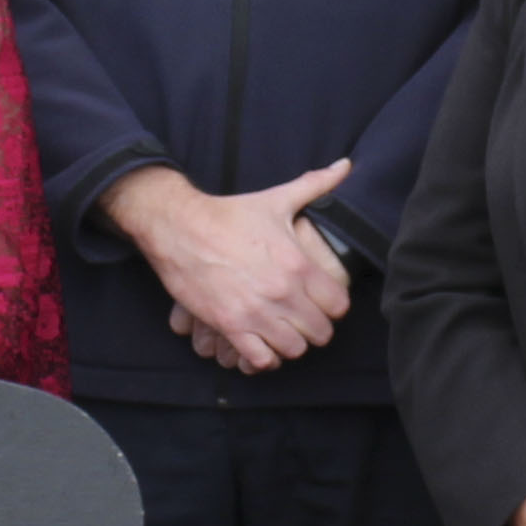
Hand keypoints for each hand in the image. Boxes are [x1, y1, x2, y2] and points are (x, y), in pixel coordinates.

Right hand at [111, 160, 354, 372]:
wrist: (179, 227)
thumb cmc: (229, 214)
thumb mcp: (277, 199)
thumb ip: (316, 185)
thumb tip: (345, 166)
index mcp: (298, 265)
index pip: (338, 306)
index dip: (333, 307)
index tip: (321, 302)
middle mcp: (282, 293)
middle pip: (319, 333)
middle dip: (314, 328)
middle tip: (301, 319)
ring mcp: (255, 313)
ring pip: (293, 350)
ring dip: (290, 343)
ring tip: (281, 332)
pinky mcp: (229, 326)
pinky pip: (260, 360)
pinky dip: (263, 357)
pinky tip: (259, 342)